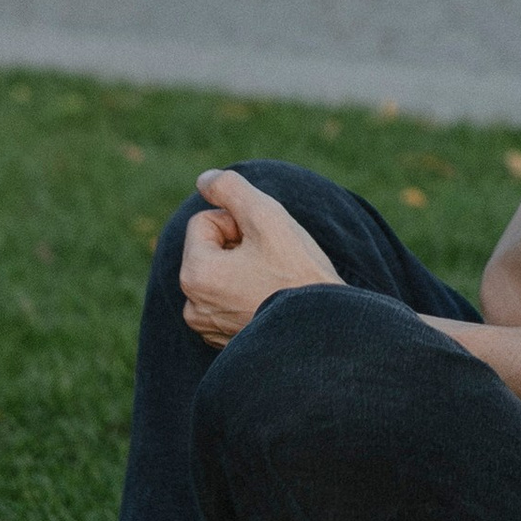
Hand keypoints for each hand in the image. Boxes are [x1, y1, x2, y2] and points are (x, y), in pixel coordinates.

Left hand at [178, 173, 341, 344]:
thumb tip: (204, 179)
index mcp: (194, 274)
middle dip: (239, 247)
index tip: (266, 244)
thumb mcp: (267, 216)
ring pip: (221, 274)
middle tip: (273, 264)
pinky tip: (271, 302)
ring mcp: (208, 327)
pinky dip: (246, 295)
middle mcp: (192, 306)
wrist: (327, 330)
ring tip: (274, 284)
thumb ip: (230, 187)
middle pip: (211, 248)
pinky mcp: (224, 341)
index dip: (239, 223)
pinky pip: (228, 300)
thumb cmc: (298, 273)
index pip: (207, 221)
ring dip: (243, 270)